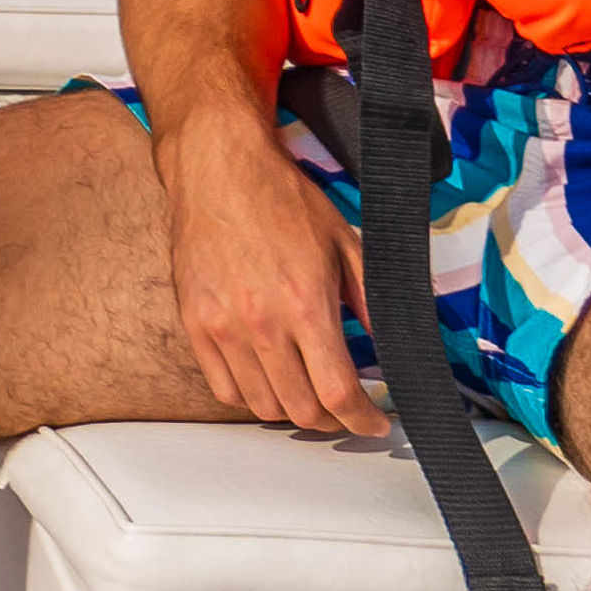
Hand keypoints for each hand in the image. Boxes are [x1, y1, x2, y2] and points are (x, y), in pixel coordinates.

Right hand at [161, 106, 380, 445]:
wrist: (219, 167)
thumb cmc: (282, 199)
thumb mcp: (345, 243)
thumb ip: (372, 301)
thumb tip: (396, 348)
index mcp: (306, 304)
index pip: (338, 393)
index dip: (362, 420)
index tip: (373, 422)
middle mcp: (261, 323)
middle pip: (302, 410)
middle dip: (334, 419)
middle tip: (346, 408)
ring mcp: (222, 327)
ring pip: (262, 406)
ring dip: (293, 411)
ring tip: (310, 394)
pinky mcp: (194, 324)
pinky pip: (224, 388)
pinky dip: (252, 396)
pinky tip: (270, 379)